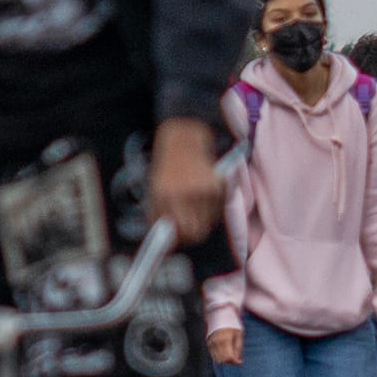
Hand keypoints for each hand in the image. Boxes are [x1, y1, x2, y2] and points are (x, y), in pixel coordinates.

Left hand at [148, 117, 224, 247]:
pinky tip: (208, 190)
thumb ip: (160, 214)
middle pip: (197, 232)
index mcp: (162, 196)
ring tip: (199, 200)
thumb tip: (168, 241)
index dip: (181, 240)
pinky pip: (220, 207)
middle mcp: (181, 195)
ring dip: (207, 216)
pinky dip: (216, 203)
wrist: (184, 136)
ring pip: (210, 221)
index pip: (176, 233)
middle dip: (196, 232)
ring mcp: (201, 189)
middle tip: (194, 223)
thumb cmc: (169, 165)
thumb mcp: (156, 188)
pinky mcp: (216, 183)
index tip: (182, 239)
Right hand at [207, 325, 243, 366]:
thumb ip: (238, 348)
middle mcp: (216, 342)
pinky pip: (212, 354)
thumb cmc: (232, 324)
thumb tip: (238, 359)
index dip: (235, 362)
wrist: (221, 314)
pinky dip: (219, 356)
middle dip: (230, 361)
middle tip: (236, 359)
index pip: (229, 357)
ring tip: (231, 355)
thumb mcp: (238, 335)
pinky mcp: (208, 342)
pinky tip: (224, 352)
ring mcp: (211, 343)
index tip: (240, 362)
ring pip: (216, 358)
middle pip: (222, 359)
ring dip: (224, 360)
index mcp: (225, 340)